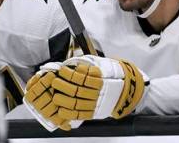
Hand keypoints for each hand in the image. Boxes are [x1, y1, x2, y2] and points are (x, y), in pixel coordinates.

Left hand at [25, 56, 146, 129]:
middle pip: (78, 90)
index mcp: (102, 80)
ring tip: (54, 95)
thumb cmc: (111, 79)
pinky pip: (79, 114)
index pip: (83, 77)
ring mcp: (96, 103)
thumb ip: (91, 67)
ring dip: (63, 99)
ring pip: (76, 103)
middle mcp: (99, 93)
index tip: (62, 70)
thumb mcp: (105, 69)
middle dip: (64, 86)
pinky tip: (61, 109)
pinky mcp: (94, 113)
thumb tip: (75, 63)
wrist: (124, 93)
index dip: (70, 74)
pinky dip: (69, 113)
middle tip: (54, 81)